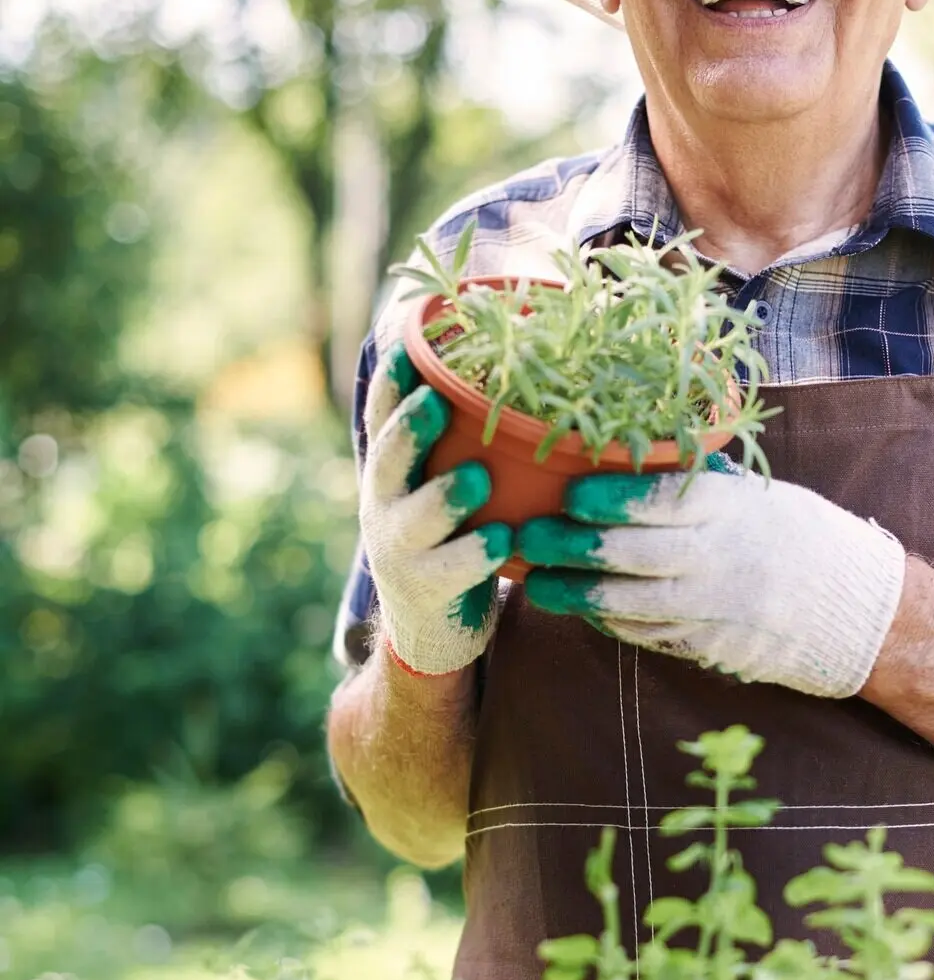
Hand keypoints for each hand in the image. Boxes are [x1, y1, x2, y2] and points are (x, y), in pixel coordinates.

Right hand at [359, 342, 511, 675]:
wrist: (431, 632)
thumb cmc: (450, 542)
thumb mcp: (439, 491)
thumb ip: (457, 447)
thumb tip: (507, 373)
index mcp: (389, 474)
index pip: (381, 420)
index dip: (389, 385)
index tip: (405, 348)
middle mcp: (383, 507)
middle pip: (388, 459)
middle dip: (410, 430)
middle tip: (435, 402)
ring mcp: (399, 551)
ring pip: (417, 517)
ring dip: (447, 495)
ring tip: (478, 478)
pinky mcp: (425, 591)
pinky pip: (451, 569)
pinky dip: (477, 553)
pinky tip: (501, 539)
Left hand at [518, 468, 904, 697]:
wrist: (856, 611)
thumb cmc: (799, 535)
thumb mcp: (758, 496)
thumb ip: (698, 485)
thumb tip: (627, 458)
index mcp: (733, 512)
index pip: (658, 503)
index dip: (607, 500)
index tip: (568, 494)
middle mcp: (721, 562)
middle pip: (630, 556)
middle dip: (571, 548)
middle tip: (528, 538)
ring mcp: (714, 611)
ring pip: (628, 606)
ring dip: (575, 596)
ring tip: (536, 584)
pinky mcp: (709, 648)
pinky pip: (647, 635)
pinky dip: (610, 622)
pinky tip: (582, 610)